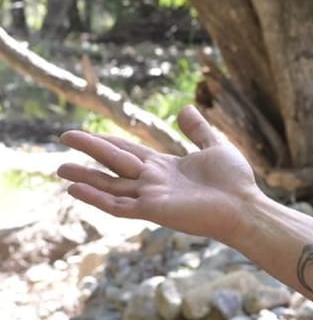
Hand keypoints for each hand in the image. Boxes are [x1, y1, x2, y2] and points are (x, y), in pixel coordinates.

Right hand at [57, 106, 261, 243]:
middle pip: (114, 162)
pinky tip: (75, 189)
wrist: (245, 205)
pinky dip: (96, 198)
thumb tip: (186, 108)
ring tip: (60, 169)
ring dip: (85, 177)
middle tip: (64, 136)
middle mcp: (153, 181)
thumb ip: (198, 131)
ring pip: (110, 185)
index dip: (107, 141)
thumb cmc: (235, 181)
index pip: (128, 151)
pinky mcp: (152, 210)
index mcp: (164, 167)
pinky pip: (117, 205)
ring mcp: (150, 196)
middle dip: (90, 150)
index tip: (86, 133)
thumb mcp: (216, 147)